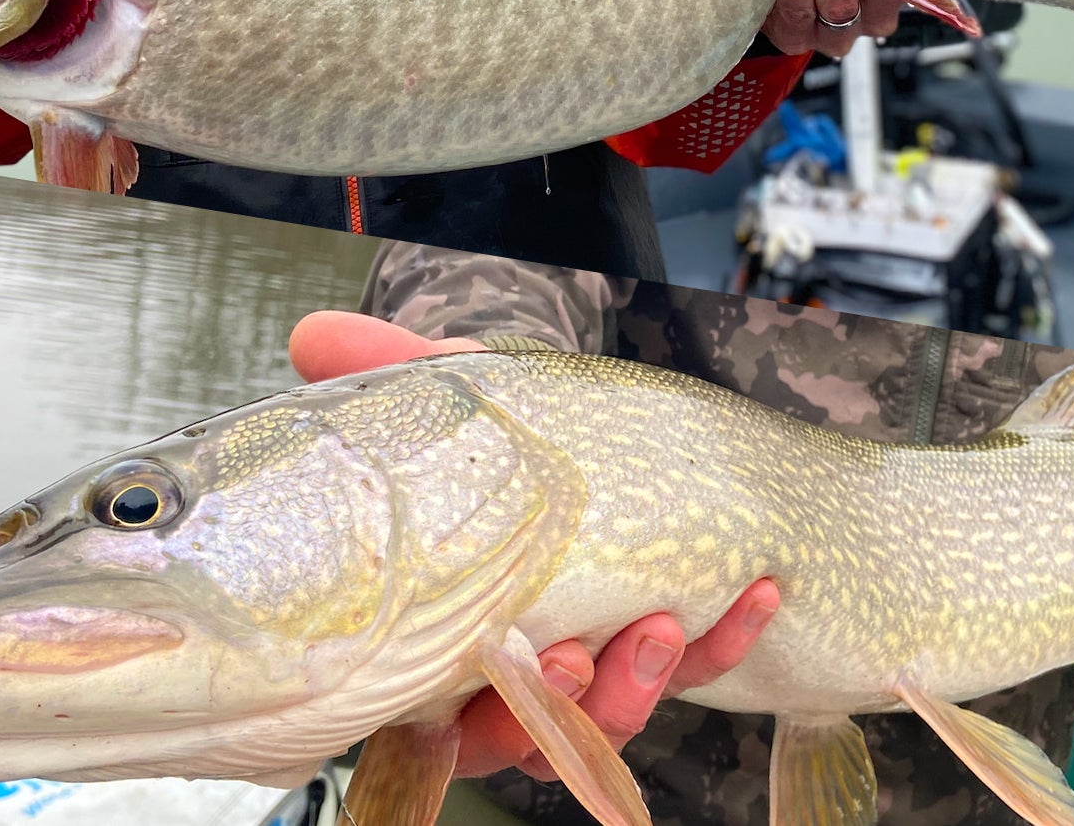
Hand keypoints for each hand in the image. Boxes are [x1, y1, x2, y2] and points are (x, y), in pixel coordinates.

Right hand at [287, 310, 779, 779]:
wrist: (593, 433)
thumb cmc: (505, 438)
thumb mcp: (455, 403)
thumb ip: (391, 376)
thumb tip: (314, 335)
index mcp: (440, 638)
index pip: (438, 714)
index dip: (468, 715)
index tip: (497, 661)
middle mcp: (509, 675)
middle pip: (524, 738)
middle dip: (555, 710)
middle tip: (573, 660)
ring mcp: (588, 668)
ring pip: (607, 721)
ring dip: (637, 684)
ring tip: (664, 624)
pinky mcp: (662, 650)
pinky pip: (697, 668)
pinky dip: (728, 634)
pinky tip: (758, 590)